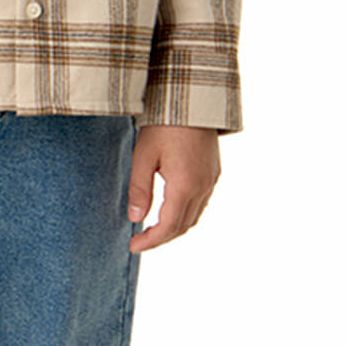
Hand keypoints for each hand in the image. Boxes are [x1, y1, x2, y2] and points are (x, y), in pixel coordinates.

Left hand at [127, 124, 220, 252]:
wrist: (192, 99)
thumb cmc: (164, 124)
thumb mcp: (143, 156)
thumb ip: (140, 189)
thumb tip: (135, 218)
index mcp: (185, 186)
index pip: (168, 227)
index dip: (150, 241)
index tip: (132, 246)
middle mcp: (203, 187)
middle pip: (183, 226)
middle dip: (160, 238)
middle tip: (139, 241)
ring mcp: (211, 179)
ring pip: (194, 216)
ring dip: (174, 227)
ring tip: (152, 228)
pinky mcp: (214, 171)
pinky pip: (201, 202)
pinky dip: (185, 213)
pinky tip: (170, 208)